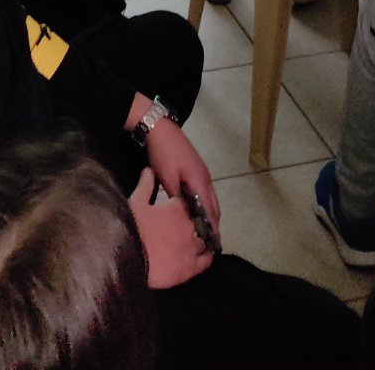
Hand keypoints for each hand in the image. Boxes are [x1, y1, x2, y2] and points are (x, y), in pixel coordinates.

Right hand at [129, 168, 214, 288]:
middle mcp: (190, 226)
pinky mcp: (192, 267)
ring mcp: (192, 247)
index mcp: (177, 209)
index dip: (178, 210)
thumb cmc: (132, 228)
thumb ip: (145, 185)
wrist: (129, 259)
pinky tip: (203, 256)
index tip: (172, 214)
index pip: (184, 206)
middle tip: (177, 231)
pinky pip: (205, 261)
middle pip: (195, 223)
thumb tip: (148, 169)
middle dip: (188, 225)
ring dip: (198, 240)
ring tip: (190, 244)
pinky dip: (206, 257)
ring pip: (202, 241)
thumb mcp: (136, 202)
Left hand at [146, 117, 220, 235]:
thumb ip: (176, 198)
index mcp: (200, 181)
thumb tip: (184, 217)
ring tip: (204, 232)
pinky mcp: (196, 170)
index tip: (214, 245)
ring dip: (209, 214)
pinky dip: (204, 205)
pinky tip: (195, 212)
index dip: (213, 228)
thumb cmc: (164, 154)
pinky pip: (204, 192)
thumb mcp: (167, 178)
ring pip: (210, 199)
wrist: (160, 129)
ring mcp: (202, 173)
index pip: (210, 210)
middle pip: (214, 206)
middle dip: (214, 224)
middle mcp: (205, 178)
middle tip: (209, 243)